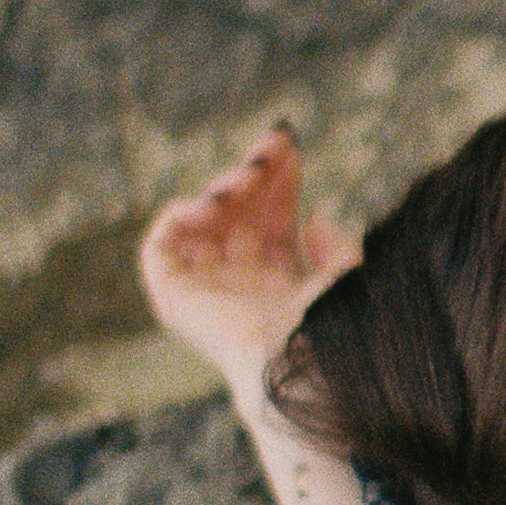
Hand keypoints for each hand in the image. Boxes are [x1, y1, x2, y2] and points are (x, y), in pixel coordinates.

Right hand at [138, 127, 354, 393]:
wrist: (296, 362)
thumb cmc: (330, 329)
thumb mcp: (344, 278)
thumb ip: (335, 248)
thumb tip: (313, 218)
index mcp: (280, 287)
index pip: (271, 220)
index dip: (278, 180)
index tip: (289, 143)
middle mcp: (240, 287)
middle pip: (239, 213)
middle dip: (254, 171)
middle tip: (274, 141)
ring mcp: (205, 290)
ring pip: (204, 221)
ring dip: (224, 188)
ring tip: (249, 175)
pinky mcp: (172, 296)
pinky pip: (160, 244)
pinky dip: (180, 214)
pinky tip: (214, 203)